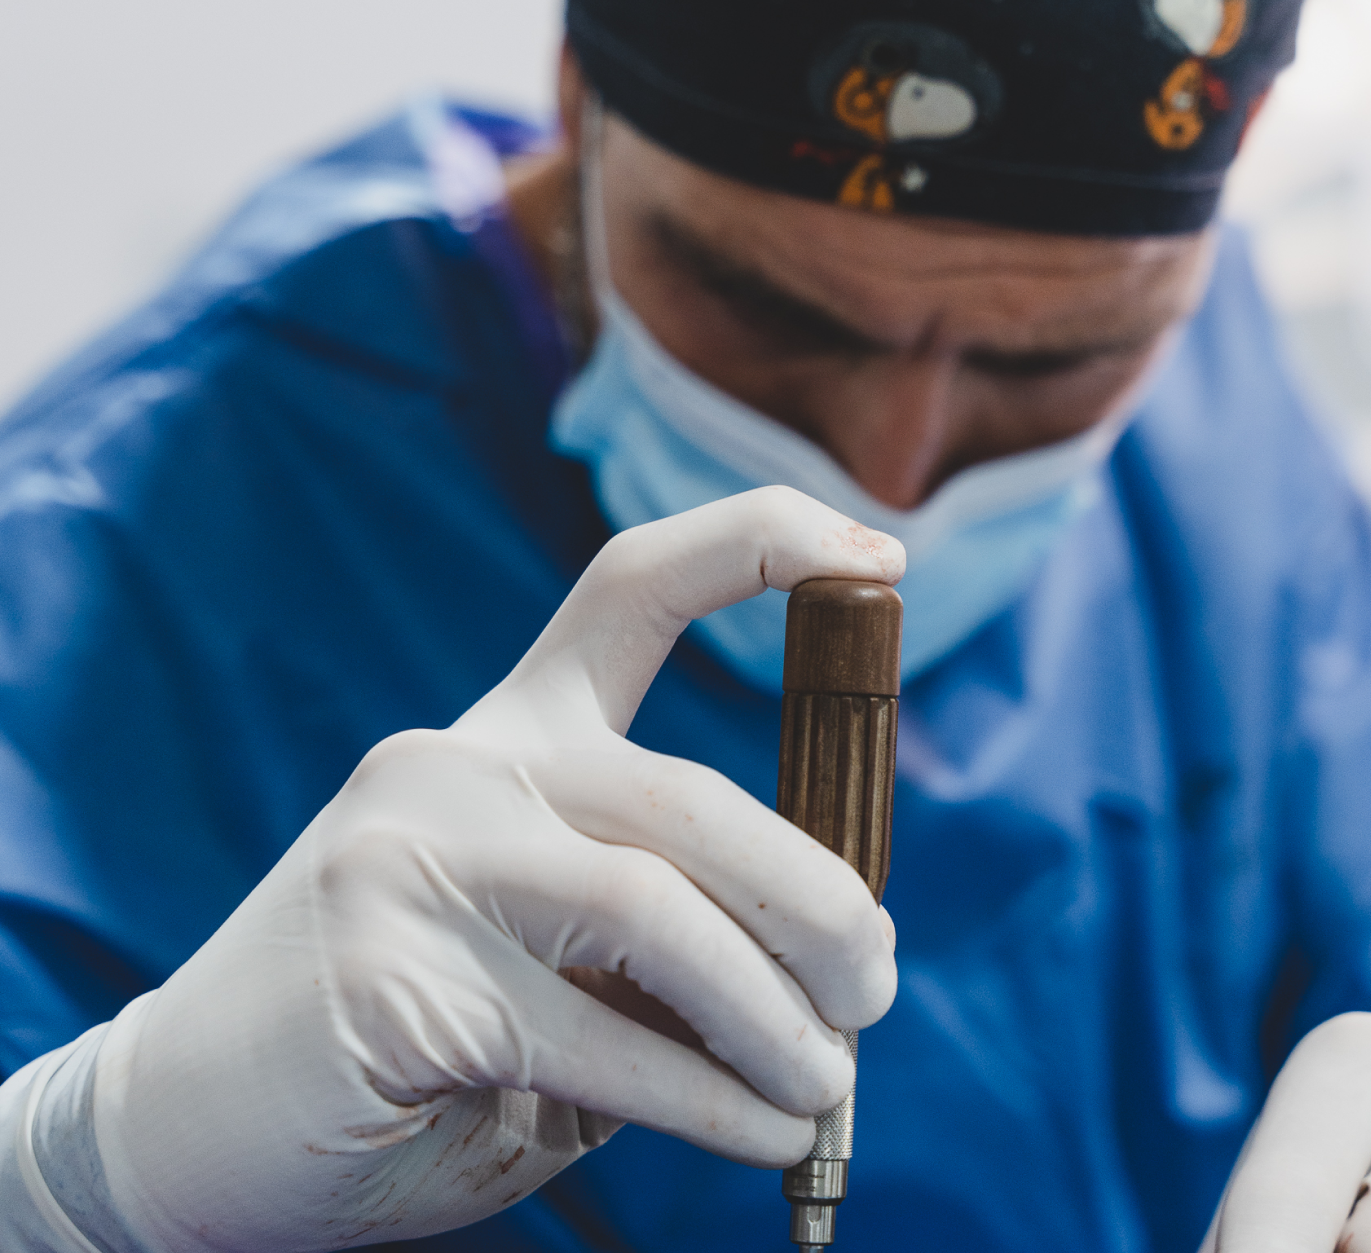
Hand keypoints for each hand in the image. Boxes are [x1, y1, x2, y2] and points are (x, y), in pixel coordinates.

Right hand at [72, 487, 903, 1251]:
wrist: (182, 1130)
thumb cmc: (408, 1039)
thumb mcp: (550, 957)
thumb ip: (661, 931)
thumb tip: (830, 959)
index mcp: (507, 733)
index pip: (637, 584)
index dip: (765, 543)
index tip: (881, 556)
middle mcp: (460, 765)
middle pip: (690, 793)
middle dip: (820, 897)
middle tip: (874, 988)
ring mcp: (413, 855)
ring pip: (659, 907)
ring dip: (777, 1012)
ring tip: (828, 1082)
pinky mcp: (390, 973)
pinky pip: (600, 1039)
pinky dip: (709, 1097)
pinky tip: (765, 1133)